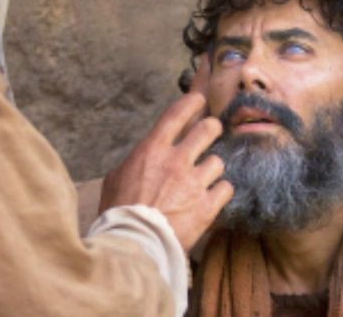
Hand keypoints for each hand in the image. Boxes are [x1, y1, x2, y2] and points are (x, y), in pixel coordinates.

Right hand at [98, 55, 230, 252]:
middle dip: (212, 130)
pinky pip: (226, 188)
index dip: (192, 102)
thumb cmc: (118, 213)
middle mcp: (177, 160)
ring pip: (218, 161)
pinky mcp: (208, 205)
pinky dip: (221, 192)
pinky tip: (213, 198)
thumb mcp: (115, 179)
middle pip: (208, 129)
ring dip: (213, 169)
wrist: (133, 244)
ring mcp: (195, 182)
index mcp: (152, 150)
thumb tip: (143, 158)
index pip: (177, 114)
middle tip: (211, 134)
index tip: (199, 99)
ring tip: (204, 179)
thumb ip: (135, 163)